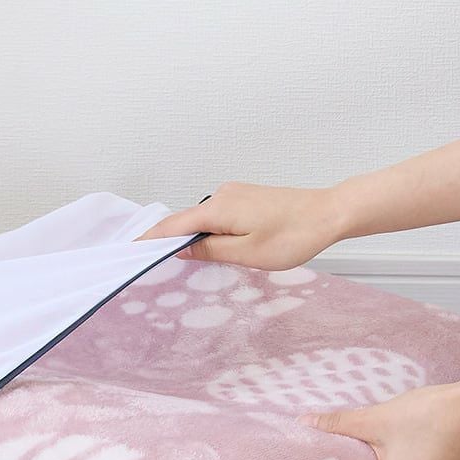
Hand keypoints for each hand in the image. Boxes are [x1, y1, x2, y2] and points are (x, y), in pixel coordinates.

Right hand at [136, 181, 347, 269]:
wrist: (329, 213)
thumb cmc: (293, 236)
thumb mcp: (247, 254)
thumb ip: (210, 251)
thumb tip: (182, 250)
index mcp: (218, 209)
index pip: (173, 226)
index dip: (151, 240)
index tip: (130, 251)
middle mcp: (221, 195)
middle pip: (186, 222)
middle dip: (168, 241)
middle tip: (150, 265)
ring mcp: (234, 194)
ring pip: (203, 220)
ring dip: (192, 239)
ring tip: (180, 262)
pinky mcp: (246, 197)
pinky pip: (217, 216)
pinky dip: (208, 232)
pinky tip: (210, 248)